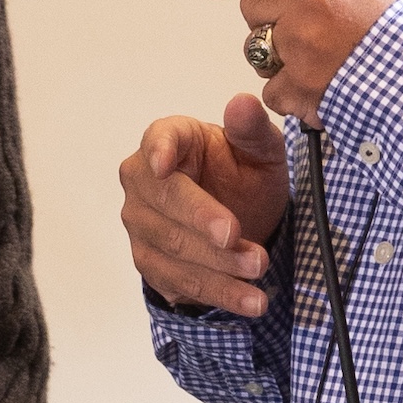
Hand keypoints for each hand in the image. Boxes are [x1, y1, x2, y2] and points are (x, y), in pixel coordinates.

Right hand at [119, 94, 287, 314]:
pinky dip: (217, 294)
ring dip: (216, 266)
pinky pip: (179, 283)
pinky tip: (248, 299)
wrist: (244, 212)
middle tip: (237, 236)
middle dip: (202, 225)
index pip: (158, 140)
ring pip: (171, 250)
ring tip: (258, 271)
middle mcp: (144, 182)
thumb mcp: (261, 148)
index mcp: (171, 139)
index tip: (165, 165)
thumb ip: (252, 128)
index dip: (160, 151)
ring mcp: (142, 226)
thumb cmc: (245, 169)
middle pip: (165, 204)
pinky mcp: (152, 264)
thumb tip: (243, 102)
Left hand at [210, 0, 402, 126]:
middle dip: (269, 18)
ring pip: (256, 47)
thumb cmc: (398, 28)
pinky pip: (272, 88)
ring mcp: (302, 40)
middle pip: (251, 3)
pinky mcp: (299, 81)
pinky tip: (324, 82)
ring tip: (323, 57)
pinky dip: (293, 92)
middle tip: (309, 28)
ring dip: (279, 57)